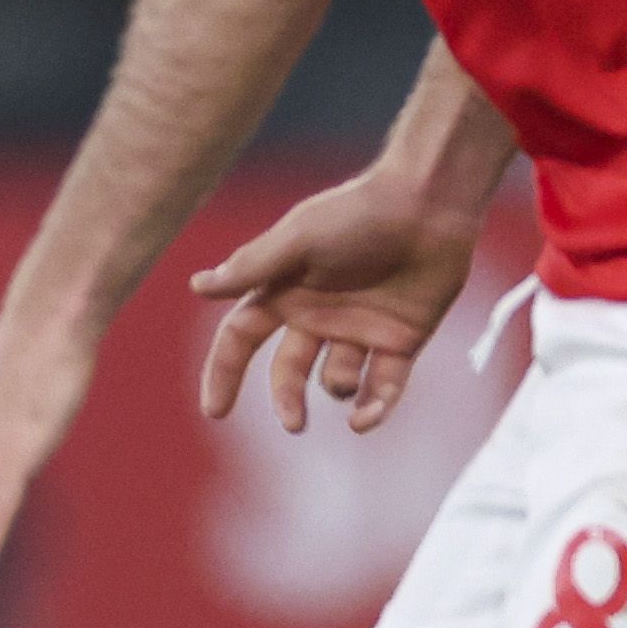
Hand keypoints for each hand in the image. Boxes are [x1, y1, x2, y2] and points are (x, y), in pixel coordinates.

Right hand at [190, 168, 485, 434]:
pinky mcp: (402, 341)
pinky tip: (363, 421)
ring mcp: (361, 330)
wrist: (428, 205)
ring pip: (338, 381)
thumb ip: (251, 265)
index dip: (224, 373)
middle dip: (287, 399)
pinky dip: (375, 409)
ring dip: (339, 386)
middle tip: (293, 422)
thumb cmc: (358, 214)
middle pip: (289, 370)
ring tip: (349, 377)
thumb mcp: (298, 238)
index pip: (241, 339)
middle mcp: (319, 315)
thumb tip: (198, 287)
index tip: (215, 411)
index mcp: (285, 292)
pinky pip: (385, 387)